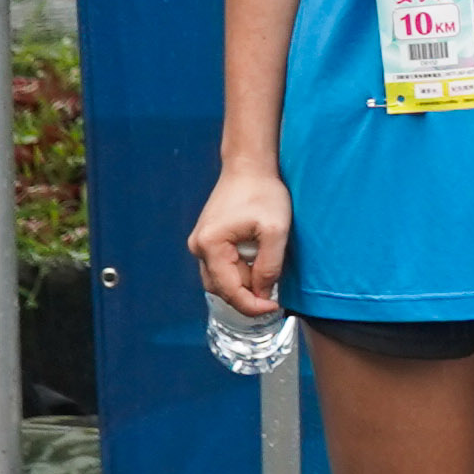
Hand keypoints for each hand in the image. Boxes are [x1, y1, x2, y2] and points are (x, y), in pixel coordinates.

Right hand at [188, 165, 290, 320]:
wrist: (249, 166)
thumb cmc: (263, 192)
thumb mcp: (276, 230)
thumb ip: (269, 266)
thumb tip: (262, 294)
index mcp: (210, 245)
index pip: (229, 290)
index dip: (252, 305)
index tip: (275, 308)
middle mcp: (198, 247)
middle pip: (221, 288)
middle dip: (248, 296)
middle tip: (273, 297)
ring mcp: (200, 243)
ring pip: (220, 279)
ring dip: (243, 285)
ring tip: (267, 278)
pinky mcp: (208, 239)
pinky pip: (221, 266)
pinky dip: (238, 273)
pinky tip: (257, 266)